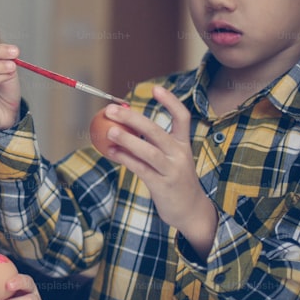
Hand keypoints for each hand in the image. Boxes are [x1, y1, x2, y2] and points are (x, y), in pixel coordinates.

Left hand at [98, 85, 215, 256]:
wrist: (190, 210)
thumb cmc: (174, 179)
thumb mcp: (169, 158)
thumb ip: (151, 142)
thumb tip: (122, 123)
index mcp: (183, 144)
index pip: (182, 117)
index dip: (170, 102)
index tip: (155, 88)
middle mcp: (180, 154)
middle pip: (157, 131)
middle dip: (133, 119)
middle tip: (111, 110)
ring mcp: (172, 171)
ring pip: (149, 151)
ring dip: (127, 140)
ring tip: (109, 131)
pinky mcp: (163, 186)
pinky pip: (141, 169)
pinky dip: (125, 159)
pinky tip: (110, 152)